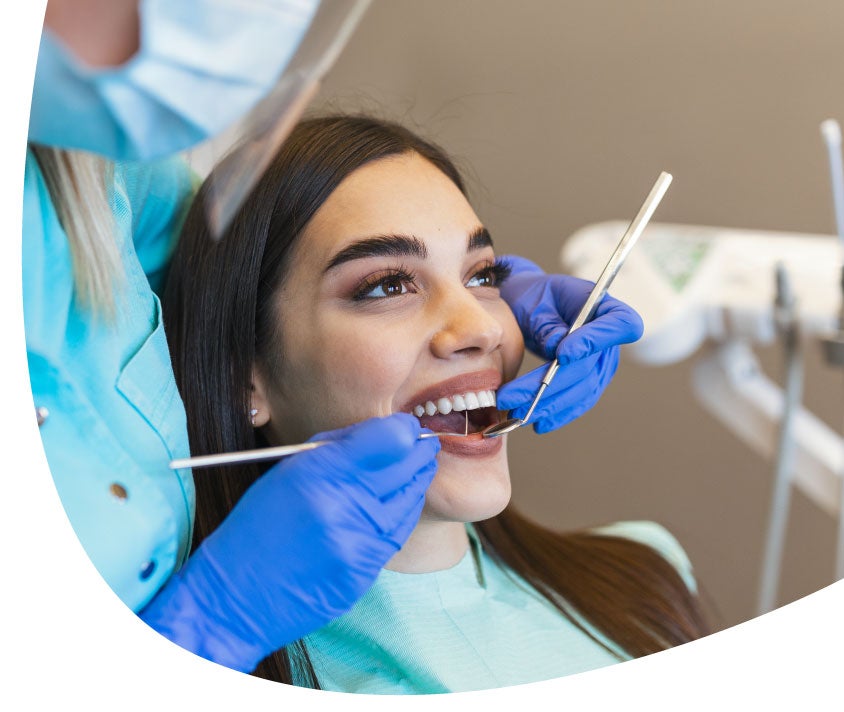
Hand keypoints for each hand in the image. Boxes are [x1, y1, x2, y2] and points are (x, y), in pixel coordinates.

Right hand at [140, 413, 438, 670]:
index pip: (383, 440)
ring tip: (420, 465)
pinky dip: (406, 511)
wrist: (238, 596)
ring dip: (419, 478)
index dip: (402, 429)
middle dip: (418, 451)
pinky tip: (405, 498)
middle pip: (404, 467)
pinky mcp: (365, 571)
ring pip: (409, 499)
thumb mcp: (287, 472)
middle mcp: (342, 506)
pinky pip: (398, 532)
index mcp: (316, 474)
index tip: (406, 427)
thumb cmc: (259, 528)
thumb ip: (337, 450)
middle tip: (423, 443)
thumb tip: (383, 434)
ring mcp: (358, 542)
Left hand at [496, 255, 642, 432]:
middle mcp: (610, 339)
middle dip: (548, 386)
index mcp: (604, 307)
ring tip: (515, 413)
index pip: (620, 324)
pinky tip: (538, 423)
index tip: (562, 354)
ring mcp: (602, 364)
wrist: (531, 306)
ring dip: (548, 405)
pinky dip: (558, 414)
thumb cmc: (535, 296)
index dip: (596, 341)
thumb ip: (547, 323)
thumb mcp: (536, 300)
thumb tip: (557, 347)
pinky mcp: (590, 382)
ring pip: (581, 391)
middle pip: (588, 368)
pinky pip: (578, 401)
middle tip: (511, 397)